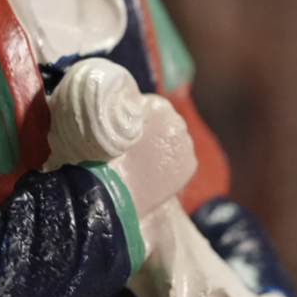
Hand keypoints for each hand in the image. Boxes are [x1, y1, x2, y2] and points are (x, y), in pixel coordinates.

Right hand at [113, 95, 195, 221]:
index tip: (130, 131)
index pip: (152, 106)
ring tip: (145, 162)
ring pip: (174, 141)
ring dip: (164, 147)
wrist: (114, 190)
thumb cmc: (107, 154)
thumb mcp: (114, 122)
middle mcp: (177, 122)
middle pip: (166, 122)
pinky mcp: (190, 165)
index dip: (140, 119)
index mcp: (158, 106)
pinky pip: (181, 159)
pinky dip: (171, 164)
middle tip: (138, 147)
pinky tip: (155, 172)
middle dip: (155, 132)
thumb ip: (130, 113)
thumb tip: (135, 111)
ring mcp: (186, 145)